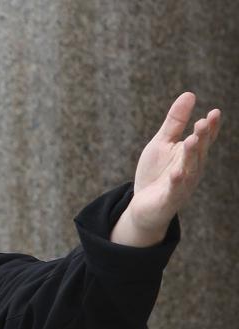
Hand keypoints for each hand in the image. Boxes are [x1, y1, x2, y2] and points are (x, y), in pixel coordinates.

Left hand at [113, 92, 221, 246]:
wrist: (143, 206)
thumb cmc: (156, 173)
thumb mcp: (162, 143)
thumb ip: (175, 122)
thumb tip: (189, 94)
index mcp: (192, 155)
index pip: (204, 139)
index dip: (210, 128)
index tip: (214, 112)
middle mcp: (191, 169)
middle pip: (198, 151)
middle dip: (202, 137)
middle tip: (203, 122)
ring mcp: (182, 185)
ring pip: (190, 169)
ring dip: (191, 155)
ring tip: (191, 139)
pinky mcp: (169, 199)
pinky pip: (175, 190)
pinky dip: (177, 182)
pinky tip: (177, 173)